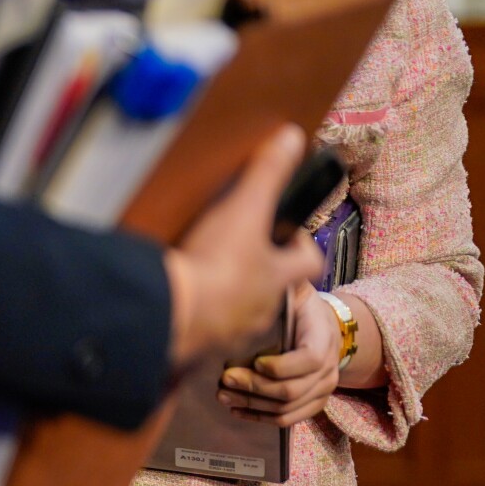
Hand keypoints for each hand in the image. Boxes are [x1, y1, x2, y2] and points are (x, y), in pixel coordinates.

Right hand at [164, 126, 324, 366]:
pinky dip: (202, 321)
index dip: (302, 247)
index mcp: (278, 276)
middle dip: (261, 275)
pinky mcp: (203, 346)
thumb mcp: (244, 210)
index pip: (308, 261)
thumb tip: (292, 139)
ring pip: (242, 315)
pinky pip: (209, 334)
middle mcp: (263, 308)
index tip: (291, 237)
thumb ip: (268, 174)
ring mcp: (234, 332)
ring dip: (231, 301)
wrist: (176, 316)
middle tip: (240, 256)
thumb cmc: (216, 268)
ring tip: (208, 282)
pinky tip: (185, 307)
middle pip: (274, 290)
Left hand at [218, 284, 340, 426]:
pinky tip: (235, 409)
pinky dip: (259, 416)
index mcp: (324, 337)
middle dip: (254, 387)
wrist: (322, 326)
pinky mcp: (312, 403)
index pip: (308, 360)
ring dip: (251, 404)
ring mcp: (322, 389)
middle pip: (291, 390)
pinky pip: (287, 419)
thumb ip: (282, 286)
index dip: (280, 366)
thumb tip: (265, 267)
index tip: (253, 361)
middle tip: (224, 378)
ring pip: (286, 408)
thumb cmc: (298, 305)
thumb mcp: (294, 290)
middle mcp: (329, 368)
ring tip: (222, 394)